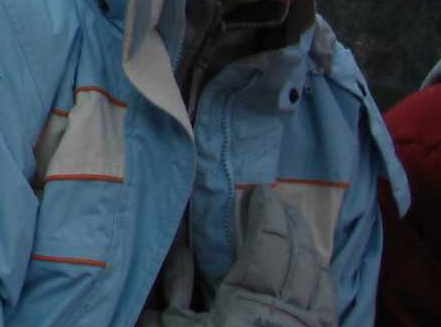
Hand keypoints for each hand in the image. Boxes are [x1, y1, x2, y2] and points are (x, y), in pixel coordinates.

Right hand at [161, 185, 334, 326]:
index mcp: (248, 299)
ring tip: (296, 225)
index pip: (267, 240)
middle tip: (277, 200)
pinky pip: (329, 300)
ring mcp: (306, 326)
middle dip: (289, 221)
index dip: (266, 211)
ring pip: (318, 274)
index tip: (259, 190)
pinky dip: (323, 276)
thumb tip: (181, 248)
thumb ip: (176, 286)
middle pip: (297, 251)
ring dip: (308, 244)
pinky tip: (316, 267)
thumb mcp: (176, 325)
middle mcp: (285, 309)